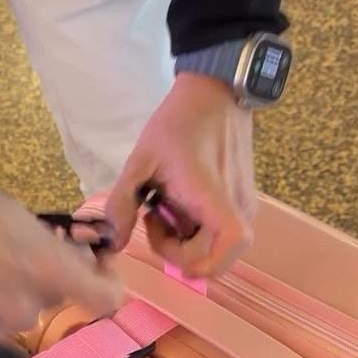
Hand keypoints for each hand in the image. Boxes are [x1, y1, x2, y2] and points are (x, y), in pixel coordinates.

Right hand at [0, 162, 122, 339]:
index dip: (107, 282)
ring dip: (10, 294)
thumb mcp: (20, 215)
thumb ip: (53, 248)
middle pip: (54, 301)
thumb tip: (73, 263)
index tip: (92, 264)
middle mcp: (26, 309)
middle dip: (45, 279)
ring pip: (17, 313)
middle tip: (18, 250)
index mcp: (47, 272)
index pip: (107, 301)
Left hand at [105, 73, 256, 277]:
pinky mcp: (242, 199)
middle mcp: (237, 206)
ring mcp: (243, 204)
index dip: (198, 263)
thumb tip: (114, 242)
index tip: (166, 244)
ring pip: (214, 246)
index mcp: (214, 197)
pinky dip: (196, 228)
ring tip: (165, 206)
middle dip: (176, 250)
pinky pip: (219, 230)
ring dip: (185, 239)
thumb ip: (122, 203)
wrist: (215, 94)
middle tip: (154, 217)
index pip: (227, 248)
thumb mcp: (140, 160)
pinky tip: (179, 202)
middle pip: (212, 257)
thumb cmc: (178, 123)